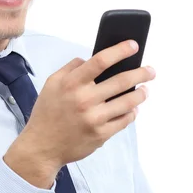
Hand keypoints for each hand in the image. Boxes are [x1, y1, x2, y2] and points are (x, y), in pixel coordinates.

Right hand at [16, 39, 155, 169]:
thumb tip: (89, 58)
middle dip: (141, 73)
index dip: (120, 51)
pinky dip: (132, 113)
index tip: (134, 45)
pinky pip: (124, 120)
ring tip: (145, 90)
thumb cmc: (47, 113)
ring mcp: (94, 118)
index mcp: (71, 84)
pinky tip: (133, 108)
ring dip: (141, 94)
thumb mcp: (52, 84)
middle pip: (121, 81)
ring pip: (128, 102)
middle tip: (150, 70)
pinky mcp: (101, 135)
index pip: (100, 61)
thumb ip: (70, 68)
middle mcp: (84, 99)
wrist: (42, 147)